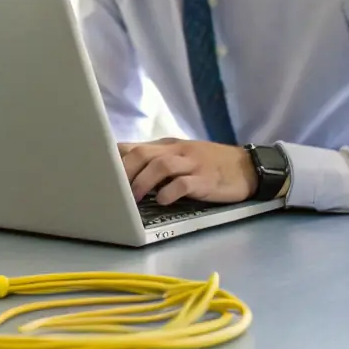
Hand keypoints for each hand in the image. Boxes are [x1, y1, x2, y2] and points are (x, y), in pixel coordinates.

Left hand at [117, 138, 257, 204]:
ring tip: (134, 198)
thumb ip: (155, 161)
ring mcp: (192, 164)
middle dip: (124, 172)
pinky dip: (169, 193)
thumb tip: (124, 167)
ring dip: (143, 183)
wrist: (248, 168)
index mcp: (167, 146)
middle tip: (114, 190)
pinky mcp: (205, 180)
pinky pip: (183, 184)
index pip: (134, 147)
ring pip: (160, 166)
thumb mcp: (180, 157)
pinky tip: (163, 201)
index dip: (115, 161)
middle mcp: (177, 151)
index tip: (101, 176)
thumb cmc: (209, 164)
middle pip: (142, 154)